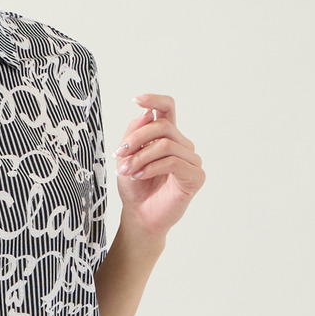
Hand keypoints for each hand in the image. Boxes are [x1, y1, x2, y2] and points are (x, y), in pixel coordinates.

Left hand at [111, 93, 204, 238]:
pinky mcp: (195, 176)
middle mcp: (182, 145)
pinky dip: (151, 167)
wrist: (139, 216)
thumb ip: (134, 134)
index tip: (137, 100)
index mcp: (167, 137)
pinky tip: (139, 175)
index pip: (168, 109)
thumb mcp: (127, 157)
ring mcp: (191, 160)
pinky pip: (173, 162)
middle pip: (162, 126)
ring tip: (127, 170)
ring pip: (165, 144)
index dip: (155, 100)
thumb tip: (147, 114)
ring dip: (140, 157)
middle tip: (119, 154)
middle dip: (136, 138)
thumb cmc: (135, 188)